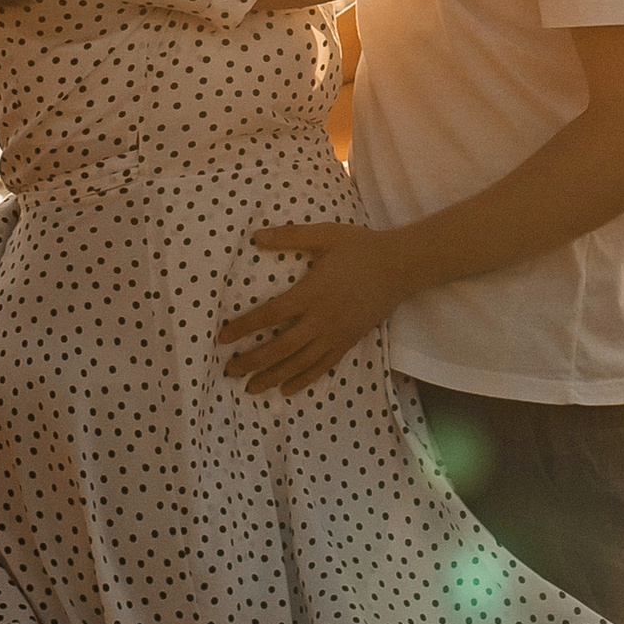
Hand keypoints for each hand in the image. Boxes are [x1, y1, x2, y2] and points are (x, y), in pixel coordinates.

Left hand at [219, 222, 410, 394]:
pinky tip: (287, 388)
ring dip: (273, 376)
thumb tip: (255, 236)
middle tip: (229, 371)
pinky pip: (323, 366)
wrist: (400, 266)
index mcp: (312, 292)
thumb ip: (289, 236)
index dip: (245, 327)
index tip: (223, 337)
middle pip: (281, 347)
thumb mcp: (325, 234)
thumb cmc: (360, 247)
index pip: (270, 314)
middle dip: (253, 361)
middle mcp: (322, 318)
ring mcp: (336, 334)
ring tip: (251, 388)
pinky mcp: (349, 342)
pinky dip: (303, 379)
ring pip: (300, 363)